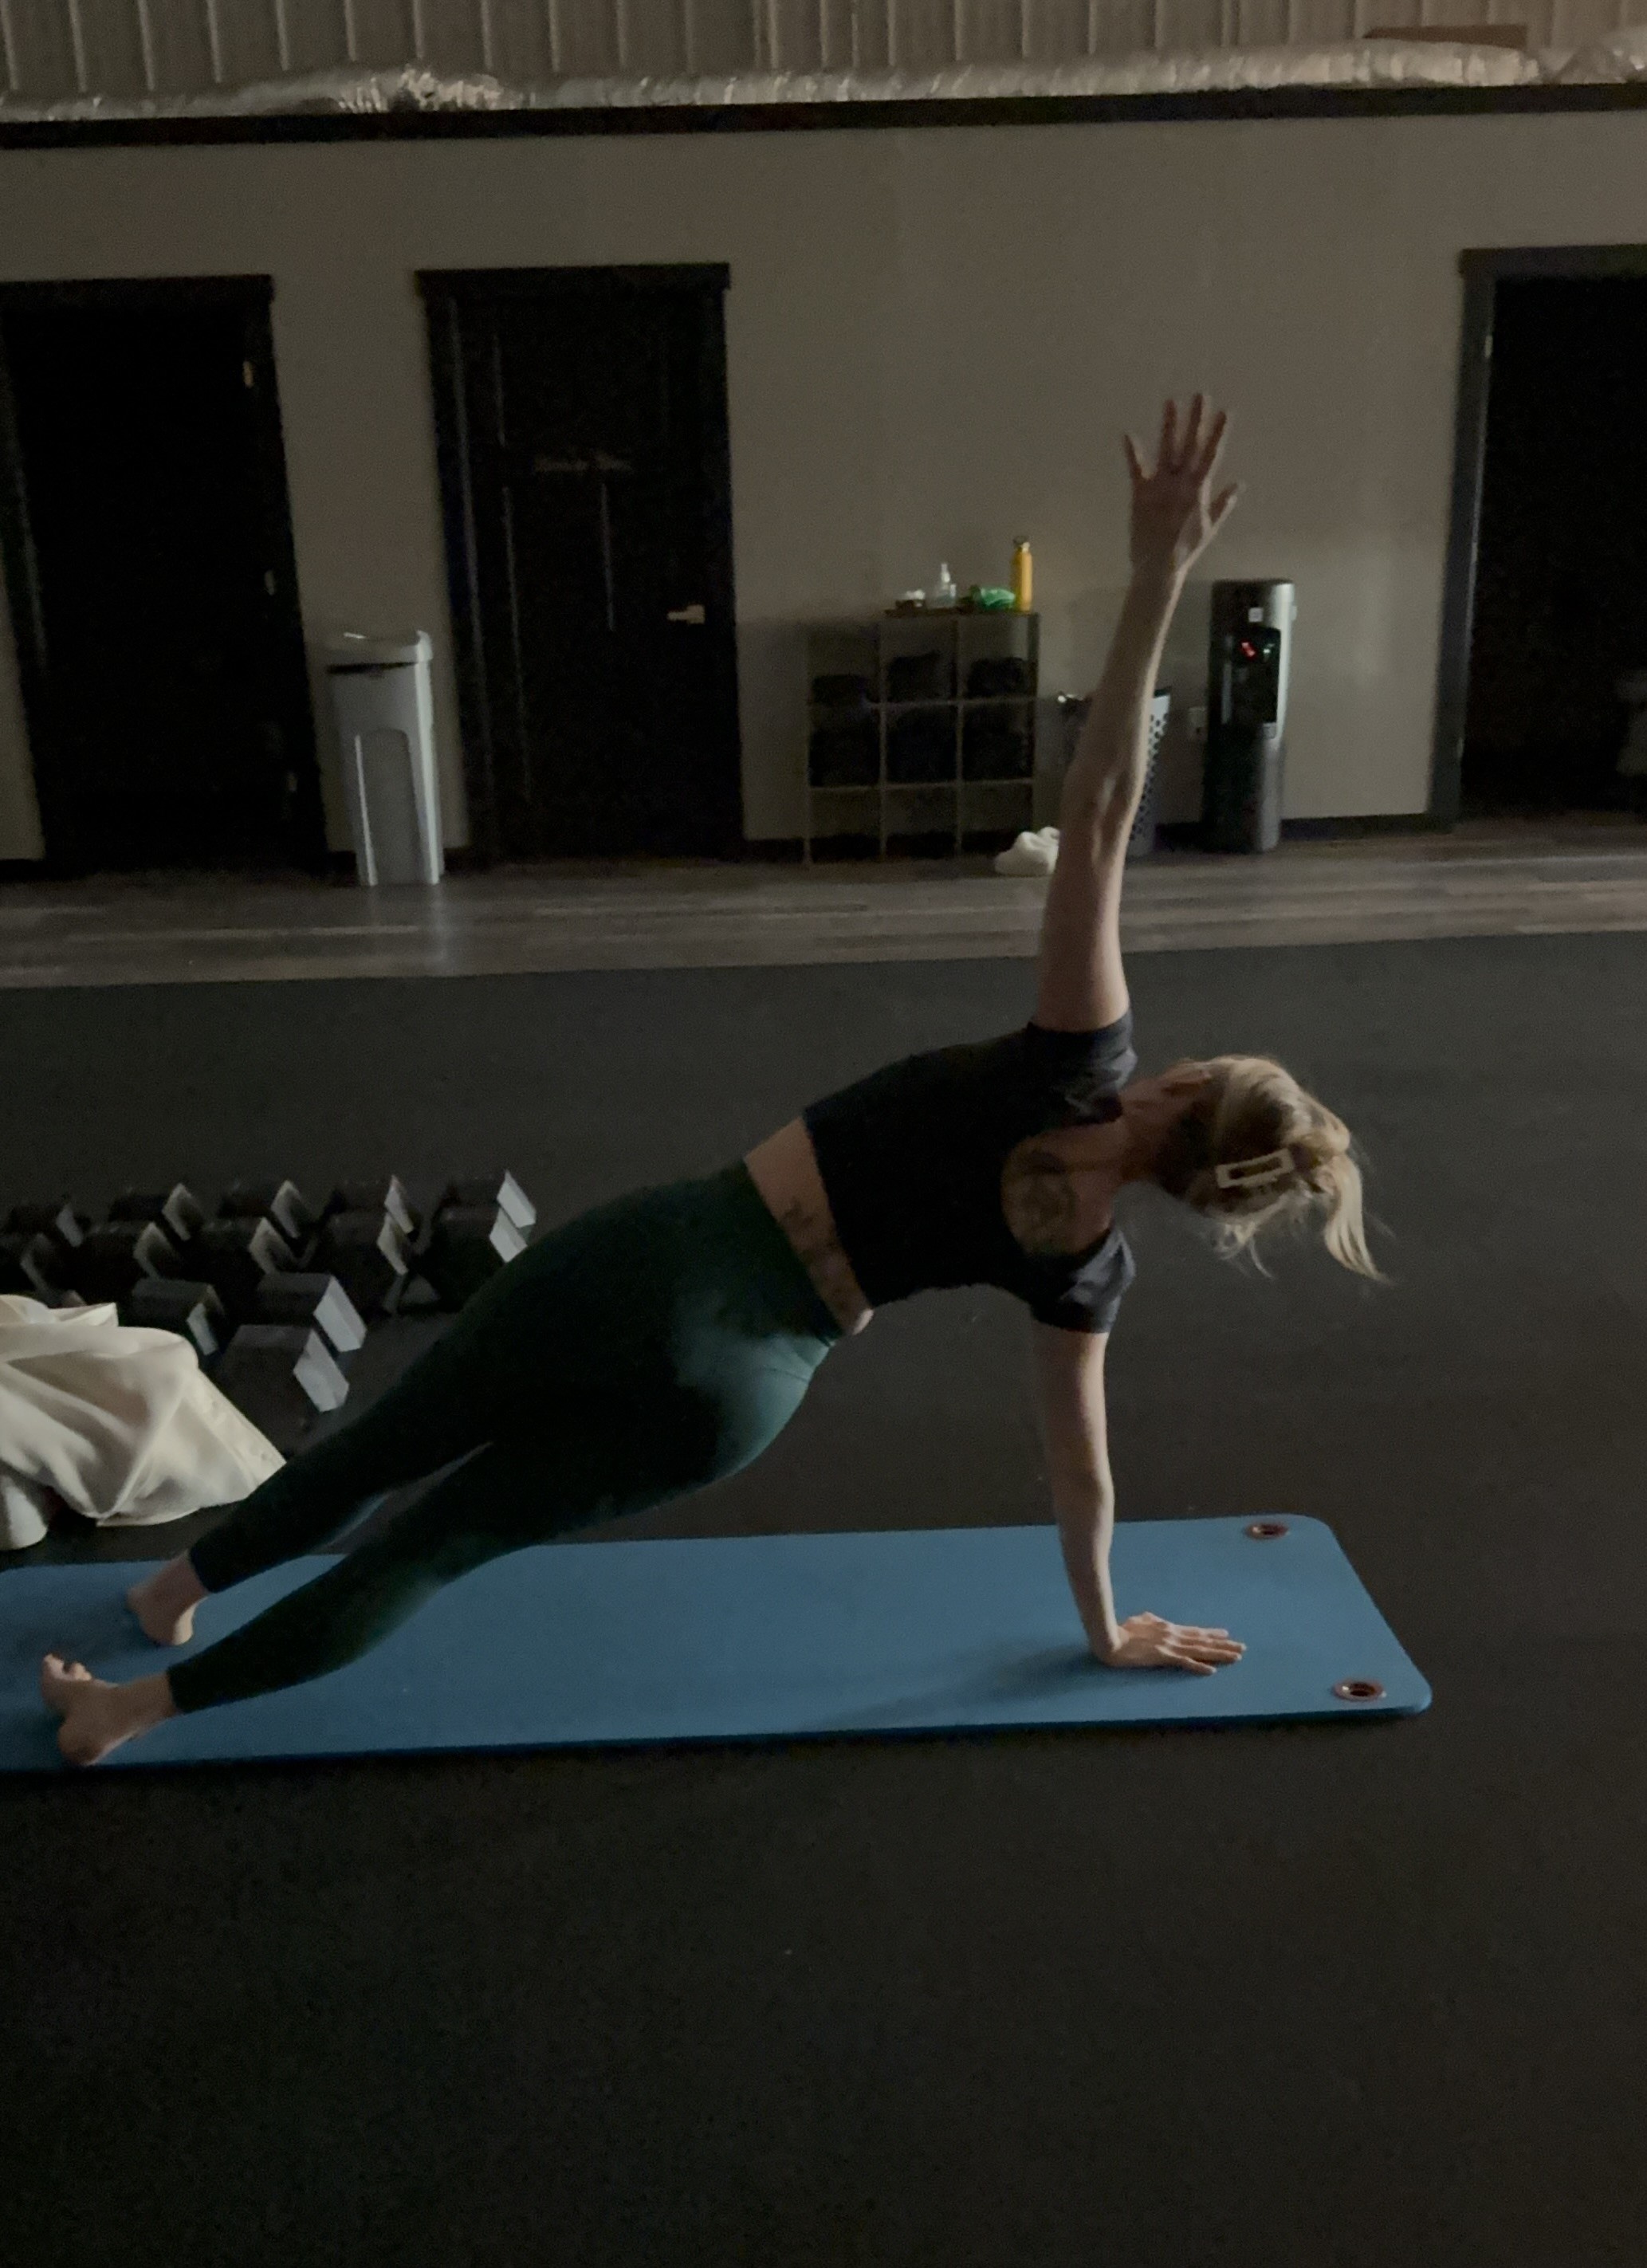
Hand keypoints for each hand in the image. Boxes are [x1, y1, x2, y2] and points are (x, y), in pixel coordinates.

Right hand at [1093, 1612, 1245, 1674]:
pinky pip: (1185, 1663)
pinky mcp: (1163, 1657)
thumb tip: (1157, 1620)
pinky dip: (1199, 1666)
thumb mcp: (1141, 1620)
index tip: (1226, 1634)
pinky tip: (1212, 1671)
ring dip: (1219, 1654)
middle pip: (1203, 1641)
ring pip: (1200, 1651)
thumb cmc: (1122, 1630)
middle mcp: (1174, 1636)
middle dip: (1224, 1645)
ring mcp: (1170, 1646)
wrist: (1111, 1639)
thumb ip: (1152, 1620)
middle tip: (1242, 1647)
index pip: (1195, 1632)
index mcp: (1169, 1628)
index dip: (1211, 1634)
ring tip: (1236, 1657)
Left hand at [1123, 396, 1239, 581]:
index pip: (1211, 454)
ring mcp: (1160, 487)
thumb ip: (1224, 503)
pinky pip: (1136, 470)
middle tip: (1200, 395)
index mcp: (1199, 490)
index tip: (1224, 411)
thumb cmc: (1187, 549)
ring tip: (1171, 401)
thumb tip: (1240, 484)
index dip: (1217, 432)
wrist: (1159, 567)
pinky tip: (1127, 433)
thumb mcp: (1211, 527)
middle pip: (1191, 445)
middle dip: (1196, 419)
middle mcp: (1181, 483)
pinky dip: (1132, 453)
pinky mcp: (1140, 495)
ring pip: (1166, 450)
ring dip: (1169, 425)